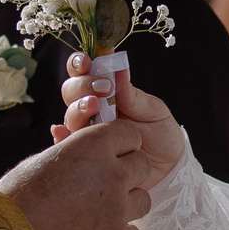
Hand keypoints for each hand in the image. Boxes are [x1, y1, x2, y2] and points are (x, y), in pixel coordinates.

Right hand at [0, 121, 152, 229]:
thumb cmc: (16, 197)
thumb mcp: (46, 160)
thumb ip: (77, 153)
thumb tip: (91, 153)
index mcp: (92, 145)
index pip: (130, 134)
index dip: (120, 144)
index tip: (112, 153)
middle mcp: (111, 173)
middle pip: (142, 165)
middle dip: (127, 172)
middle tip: (104, 185)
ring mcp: (117, 209)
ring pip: (143, 200)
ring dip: (126, 203)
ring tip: (101, 212)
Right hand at [55, 53, 184, 183]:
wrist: (167, 166)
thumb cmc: (160, 133)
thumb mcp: (152, 110)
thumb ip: (133, 94)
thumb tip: (119, 67)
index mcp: (105, 92)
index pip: (83, 72)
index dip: (79, 64)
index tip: (87, 63)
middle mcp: (91, 110)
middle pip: (71, 91)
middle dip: (81, 86)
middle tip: (102, 88)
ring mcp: (87, 132)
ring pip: (69, 116)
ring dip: (76, 108)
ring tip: (93, 107)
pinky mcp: (85, 154)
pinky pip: (67, 145)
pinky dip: (62, 137)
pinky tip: (62, 132)